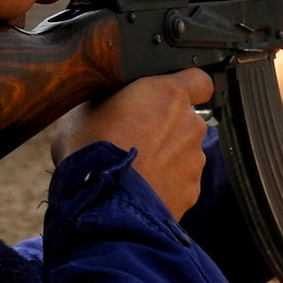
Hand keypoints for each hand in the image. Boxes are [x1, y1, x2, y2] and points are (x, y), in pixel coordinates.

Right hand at [51, 68, 212, 219]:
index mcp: (169, 95)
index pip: (199, 79)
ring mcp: (194, 160)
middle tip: (134, 138)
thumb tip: (106, 102)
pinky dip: (165, 184)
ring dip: (165, 157)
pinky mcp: (191, 191)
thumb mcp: (83, 110)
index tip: (168, 95)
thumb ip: (109, 100)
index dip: (186, 86)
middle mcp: (190, 124)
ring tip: (134, 169)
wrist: (102, 204)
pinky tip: (140, 189)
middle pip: (186, 120)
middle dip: (166, 127)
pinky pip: (180, 181)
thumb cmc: (92, 151)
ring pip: (183, 152)